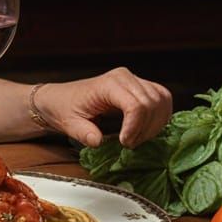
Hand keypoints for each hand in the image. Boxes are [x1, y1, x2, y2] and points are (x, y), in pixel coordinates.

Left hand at [35, 68, 170, 148]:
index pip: (136, 105)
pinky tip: (146, 129)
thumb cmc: (64, 108)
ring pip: (161, 100)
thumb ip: (83, 133)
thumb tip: (97, 141)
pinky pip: (162, 98)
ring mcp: (134, 80)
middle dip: (145, 129)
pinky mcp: (141, 86)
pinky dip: (160, 116)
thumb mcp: (69, 124)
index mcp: (107, 84)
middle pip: (151, 104)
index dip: (135, 128)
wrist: (60, 98)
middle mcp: (124, 77)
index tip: (125, 143)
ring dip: (154, 124)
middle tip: (129, 144)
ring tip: (136, 138)